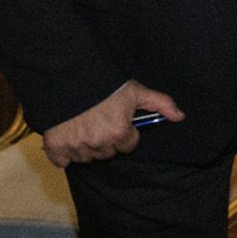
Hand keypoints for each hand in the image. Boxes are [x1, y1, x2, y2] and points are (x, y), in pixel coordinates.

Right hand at [42, 78, 183, 167]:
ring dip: (87, 147)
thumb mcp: (135, 90)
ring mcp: (77, 147)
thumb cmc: (105, 83)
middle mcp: (99, 144)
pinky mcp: (56, 147)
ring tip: (83, 126)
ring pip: (87, 157)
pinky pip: (63, 161)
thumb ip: (160, 104)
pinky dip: (64, 154)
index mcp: (119, 133)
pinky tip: (67, 138)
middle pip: (108, 152)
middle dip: (107, 140)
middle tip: (100, 122)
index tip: (118, 121)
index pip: (128, 145)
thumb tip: (180, 116)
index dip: (125, 132)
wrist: (67, 75)